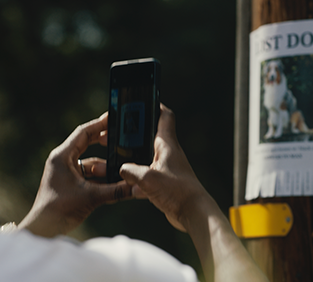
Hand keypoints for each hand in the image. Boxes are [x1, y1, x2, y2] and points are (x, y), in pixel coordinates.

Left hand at [18, 113, 132, 237]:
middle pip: (87, 144)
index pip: (83, 133)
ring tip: (123, 167)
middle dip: (105, 142)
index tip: (114, 118)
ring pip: (91, 163)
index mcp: (62, 156)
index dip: (100, 125)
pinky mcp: (70, 183)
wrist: (44, 230)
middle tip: (122, 136)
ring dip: (106, 166)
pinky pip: (89, 175)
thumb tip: (136, 187)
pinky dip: (102, 178)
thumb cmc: (59, 210)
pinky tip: (116, 181)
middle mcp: (62, 161)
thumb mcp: (92, 197)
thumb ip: (116, 191)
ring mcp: (66, 172)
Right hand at [121, 105, 268, 281]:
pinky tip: (128, 185)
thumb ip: (130, 171)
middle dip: (135, 133)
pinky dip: (138, 177)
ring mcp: (168, 167)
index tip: (143, 100)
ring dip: (135, 156)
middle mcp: (169, 153)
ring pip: (148, 156)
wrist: (193, 213)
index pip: (164, 116)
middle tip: (119, 132)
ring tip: (119, 158)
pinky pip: (148, 175)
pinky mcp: (166, 182)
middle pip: (152, 135)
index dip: (154, 105)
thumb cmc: (177, 192)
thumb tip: (121, 169)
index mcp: (167, 144)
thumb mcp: (147, 179)